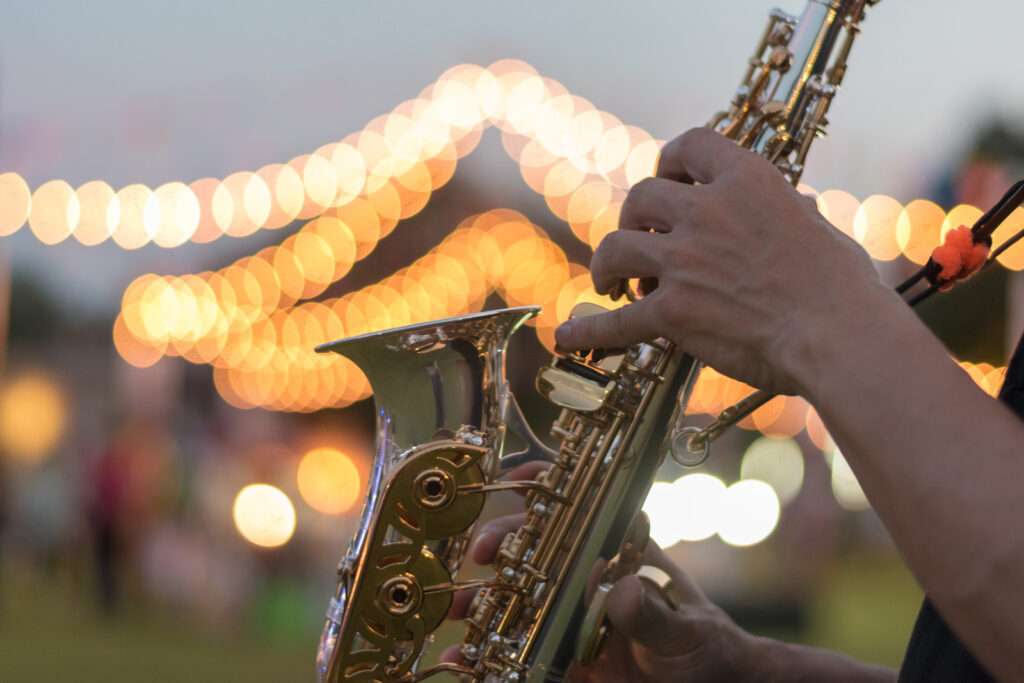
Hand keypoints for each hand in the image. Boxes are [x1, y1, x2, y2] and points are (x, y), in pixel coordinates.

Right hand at [441, 463, 763, 681]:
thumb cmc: (707, 646)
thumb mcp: (686, 629)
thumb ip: (652, 614)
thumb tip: (621, 588)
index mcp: (624, 557)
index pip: (585, 511)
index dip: (551, 488)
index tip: (519, 476)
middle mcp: (593, 581)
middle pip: (540, 550)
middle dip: (504, 545)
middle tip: (481, 554)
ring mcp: (576, 619)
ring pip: (522, 599)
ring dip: (485, 600)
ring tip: (458, 608)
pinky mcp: (567, 660)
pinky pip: (523, 654)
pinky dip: (490, 654)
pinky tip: (464, 657)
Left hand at [555, 127, 888, 395]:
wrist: (839, 336)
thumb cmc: (843, 288)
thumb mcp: (820, 228)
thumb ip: (790, 213)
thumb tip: (791, 207)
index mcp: (748, 182)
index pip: (690, 146)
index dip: (670, 161)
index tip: (667, 176)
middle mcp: (708, 212)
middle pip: (641, 196)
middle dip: (634, 218)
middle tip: (638, 240)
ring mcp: (684, 261)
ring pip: (616, 247)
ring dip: (607, 263)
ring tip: (609, 283)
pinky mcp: (673, 310)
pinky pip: (618, 321)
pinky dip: (590, 330)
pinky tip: (569, 337)